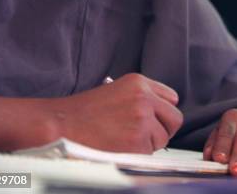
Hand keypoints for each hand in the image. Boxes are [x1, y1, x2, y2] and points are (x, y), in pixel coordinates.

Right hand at [51, 73, 182, 153]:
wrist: (61, 125)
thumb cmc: (84, 112)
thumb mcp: (116, 91)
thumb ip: (142, 96)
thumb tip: (163, 110)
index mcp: (139, 82)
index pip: (171, 98)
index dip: (163, 112)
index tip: (155, 119)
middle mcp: (144, 97)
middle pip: (175, 119)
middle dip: (163, 130)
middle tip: (146, 136)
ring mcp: (142, 118)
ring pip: (163, 138)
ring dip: (149, 144)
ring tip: (124, 140)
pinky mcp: (138, 140)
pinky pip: (150, 152)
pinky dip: (137, 154)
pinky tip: (119, 147)